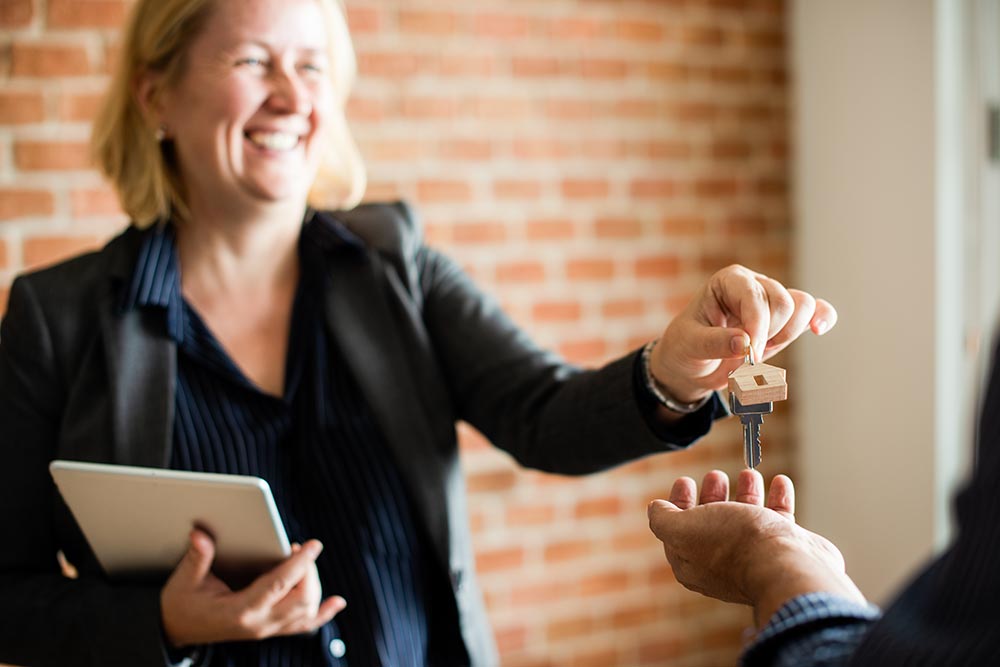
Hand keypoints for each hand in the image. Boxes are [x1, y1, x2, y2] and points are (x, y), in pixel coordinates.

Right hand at [161, 529, 345, 646]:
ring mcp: (266, 629)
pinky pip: (303, 626)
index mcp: (240, 610)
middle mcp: (259, 623)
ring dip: (314, 586)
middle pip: (302, 599)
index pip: (279, 586)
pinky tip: (336, 602)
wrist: (176, 631)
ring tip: (305, 562)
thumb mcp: (184, 580)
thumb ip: (196, 558)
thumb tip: (201, 534)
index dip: (299, 564)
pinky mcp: (269, 630)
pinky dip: (322, 614)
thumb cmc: (181, 603)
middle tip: (299, 549)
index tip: (312, 544)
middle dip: (308, 571)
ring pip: (306, 612)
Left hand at [647, 470, 863, 626]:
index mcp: (692, 561)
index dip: (679, 503)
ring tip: (748, 473)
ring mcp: (755, 556)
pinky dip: (778, 498)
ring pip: (747, 519)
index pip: (678, 529)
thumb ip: (663, 519)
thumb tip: (655, 509)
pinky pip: (779, 520)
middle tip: (715, 475)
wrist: (786, 565)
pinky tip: (779, 481)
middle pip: (713, 522)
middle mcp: (722, 562)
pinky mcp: (784, 550)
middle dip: (712, 495)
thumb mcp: (683, 528)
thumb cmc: (732, 544)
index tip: (685, 481)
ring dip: (746, 493)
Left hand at [650, 265, 836, 402]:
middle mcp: (754, 284)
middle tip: (748, 358)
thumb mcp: (690, 345)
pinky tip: (819, 329)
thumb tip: (746, 342)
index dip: (757, 326)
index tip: (749, 355)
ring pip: (801, 307)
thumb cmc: (686, 347)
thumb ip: (715, 343)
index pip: (755, 296)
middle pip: (783, 302)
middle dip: (770, 334)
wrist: (691, 365)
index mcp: (728, 281)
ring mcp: (772, 300)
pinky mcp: (785, 320)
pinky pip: (815, 310)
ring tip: (761, 351)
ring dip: (787, 335)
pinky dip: (822, 317)